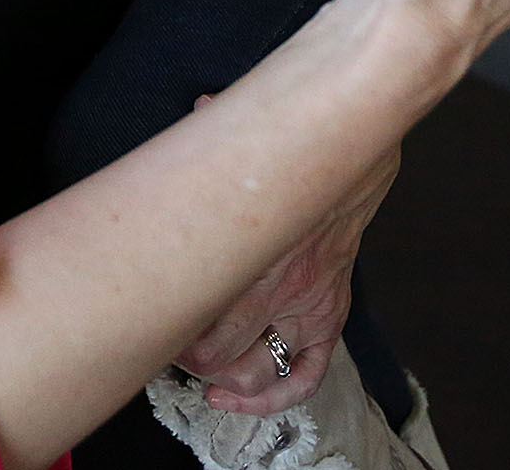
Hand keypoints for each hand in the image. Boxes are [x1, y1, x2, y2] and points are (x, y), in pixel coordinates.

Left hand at [176, 132, 399, 414]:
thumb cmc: (303, 149)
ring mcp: (311, 308)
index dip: (170, 339)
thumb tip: (200, 112)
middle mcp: (286, 291)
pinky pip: (308, 374)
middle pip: (222, 357)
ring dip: (224, 380)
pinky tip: (237, 398)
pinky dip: (276, 397)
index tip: (151, 323)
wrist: (359, 157)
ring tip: (196, 372)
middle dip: (187, 357)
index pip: (206, 332)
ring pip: (261, 373)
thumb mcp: (252, 141)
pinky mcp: (331, 314)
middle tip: (166, 341)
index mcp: (259, 256)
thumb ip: (217, 134)